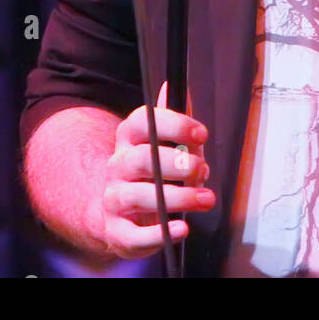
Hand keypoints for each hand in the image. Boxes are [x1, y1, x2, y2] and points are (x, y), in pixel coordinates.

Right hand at [93, 81, 214, 258]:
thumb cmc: (151, 175)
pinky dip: (158, 233)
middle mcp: (117, 166)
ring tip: (204, 199)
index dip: (174, 125)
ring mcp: (114, 199)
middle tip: (202, 170)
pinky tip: (181, 228)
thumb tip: (172, 85)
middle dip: (177, 164)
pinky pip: (134, 234)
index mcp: (129, 140)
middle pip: (142, 159)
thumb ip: (174, 120)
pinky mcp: (117, 232)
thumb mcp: (165, 145)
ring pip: (139, 196)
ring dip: (178, 197)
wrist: (120, 216)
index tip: (201, 134)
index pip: (143, 122)